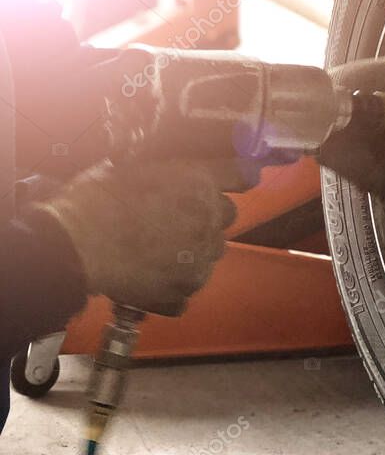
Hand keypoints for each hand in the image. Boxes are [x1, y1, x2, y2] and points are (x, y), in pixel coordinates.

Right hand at [36, 159, 239, 315]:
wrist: (74, 245)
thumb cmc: (95, 199)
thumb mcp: (133, 165)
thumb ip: (169, 169)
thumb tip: (175, 170)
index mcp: (197, 180)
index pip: (239, 174)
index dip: (234, 178)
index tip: (234, 180)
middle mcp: (207, 218)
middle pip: (227, 217)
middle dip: (209, 216)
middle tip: (178, 219)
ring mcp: (200, 257)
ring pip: (212, 253)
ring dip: (195, 251)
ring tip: (161, 251)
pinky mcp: (185, 289)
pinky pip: (191, 286)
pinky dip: (176, 284)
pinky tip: (152, 277)